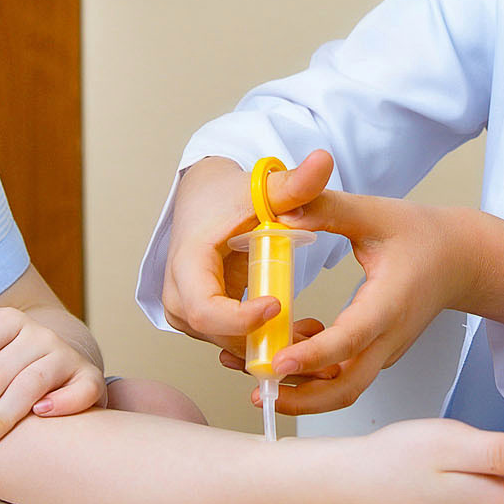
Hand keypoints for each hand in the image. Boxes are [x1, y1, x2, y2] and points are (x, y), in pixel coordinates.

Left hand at [0, 297, 104, 452]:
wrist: (56, 360)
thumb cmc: (2, 353)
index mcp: (5, 320)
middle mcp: (38, 334)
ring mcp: (65, 355)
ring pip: (30, 385)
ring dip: (0, 419)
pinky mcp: (88, 378)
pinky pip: (80, 390)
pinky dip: (62, 403)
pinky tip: (40, 416)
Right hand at [159, 152, 333, 349]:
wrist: (206, 202)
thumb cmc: (230, 197)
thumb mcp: (264, 189)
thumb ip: (296, 182)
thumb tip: (324, 158)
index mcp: (187, 264)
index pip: (205, 310)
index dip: (240, 318)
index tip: (277, 306)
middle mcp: (178, 295)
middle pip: (218, 335)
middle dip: (265, 339)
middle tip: (312, 334)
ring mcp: (187, 313)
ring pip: (228, 344)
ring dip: (268, 344)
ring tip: (312, 331)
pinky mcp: (201, 322)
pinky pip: (233, 342)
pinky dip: (264, 341)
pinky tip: (298, 331)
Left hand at [260, 193, 503, 414]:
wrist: (461, 259)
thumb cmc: (422, 235)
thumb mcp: (374, 212)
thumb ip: (327, 209)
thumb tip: (279, 216)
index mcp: (388, 303)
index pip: (349, 340)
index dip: (313, 355)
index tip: (277, 363)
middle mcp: (388, 337)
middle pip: (346, 387)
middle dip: (301, 399)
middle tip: (257, 390)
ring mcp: (384, 350)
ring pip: (343, 387)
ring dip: (302, 389)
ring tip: (255, 369)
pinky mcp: (378, 353)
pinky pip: (345, 374)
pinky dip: (314, 372)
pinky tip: (288, 347)